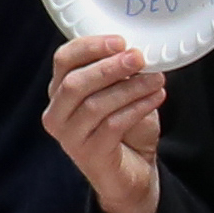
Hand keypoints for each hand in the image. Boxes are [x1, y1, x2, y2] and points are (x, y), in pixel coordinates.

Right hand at [43, 29, 165, 212]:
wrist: (133, 172)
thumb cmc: (125, 127)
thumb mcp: (120, 92)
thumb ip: (120, 73)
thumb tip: (136, 50)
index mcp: (60, 91)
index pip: (63, 60)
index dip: (90, 47)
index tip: (120, 40)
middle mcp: (57, 114)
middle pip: (74, 83)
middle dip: (109, 67)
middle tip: (139, 57)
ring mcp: (70, 137)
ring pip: (95, 105)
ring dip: (129, 88)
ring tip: (156, 79)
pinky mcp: (89, 155)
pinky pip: (112, 126)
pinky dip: (137, 108)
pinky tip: (156, 97)